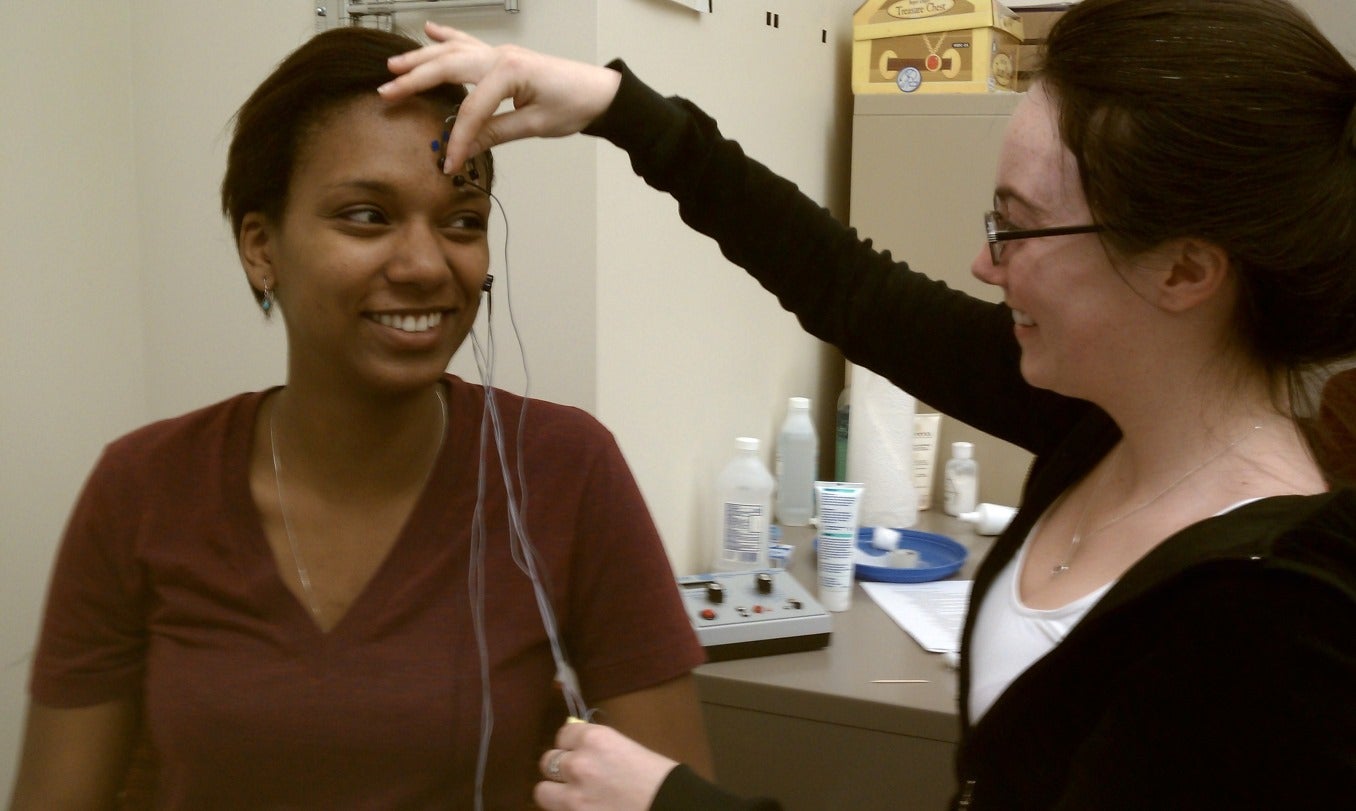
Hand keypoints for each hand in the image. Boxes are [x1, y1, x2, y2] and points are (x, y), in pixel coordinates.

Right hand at [380, 22, 620, 173]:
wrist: (600, 92)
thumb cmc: (576, 105)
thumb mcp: (535, 125)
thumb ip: (496, 134)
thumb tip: (464, 149)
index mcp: (509, 72)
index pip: (471, 109)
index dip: (458, 138)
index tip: (450, 162)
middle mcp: (500, 57)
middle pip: (447, 68)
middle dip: (415, 81)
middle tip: (386, 93)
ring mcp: (500, 53)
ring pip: (452, 52)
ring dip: (421, 58)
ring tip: (394, 66)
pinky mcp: (504, 57)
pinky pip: (468, 44)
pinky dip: (447, 37)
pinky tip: (429, 31)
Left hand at [532, 722, 679, 810]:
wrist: (671, 807)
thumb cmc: (660, 780)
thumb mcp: (629, 751)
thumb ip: (600, 748)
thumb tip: (579, 747)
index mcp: (595, 739)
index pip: (563, 735)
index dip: (571, 745)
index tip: (578, 751)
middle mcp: (578, 764)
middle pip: (548, 761)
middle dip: (560, 769)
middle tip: (575, 778)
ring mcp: (573, 797)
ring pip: (542, 792)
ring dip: (555, 793)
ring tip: (573, 798)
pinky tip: (584, 809)